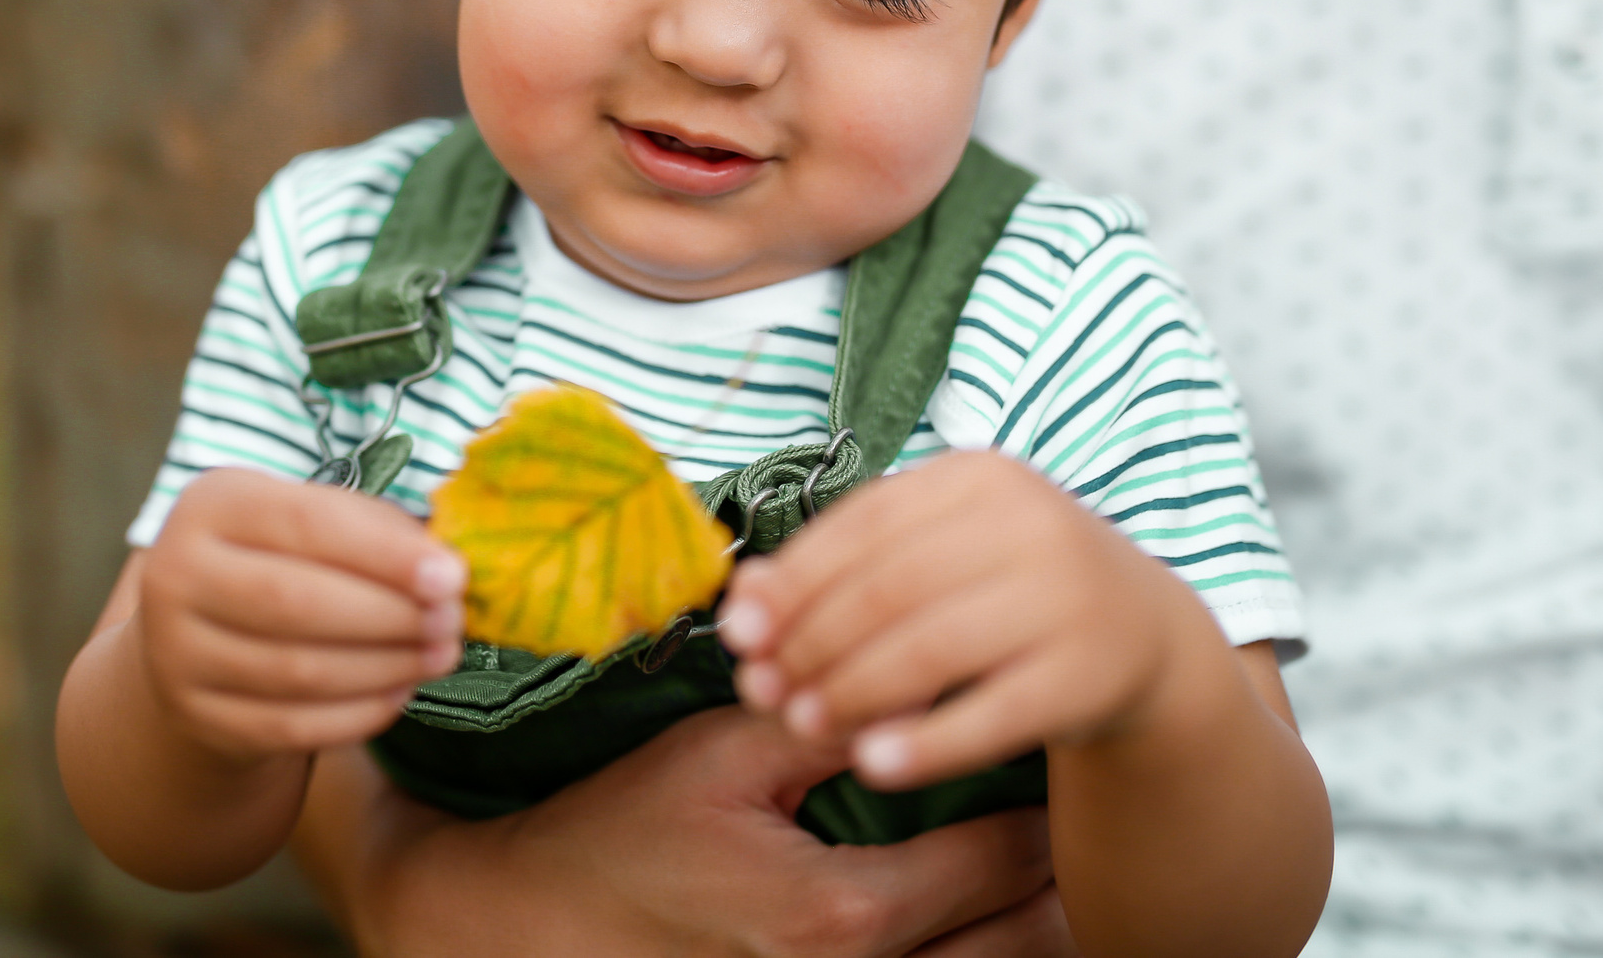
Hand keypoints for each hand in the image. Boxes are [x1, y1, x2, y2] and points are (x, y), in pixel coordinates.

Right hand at [135, 467, 465, 761]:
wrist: (198, 633)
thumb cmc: (281, 559)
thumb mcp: (314, 521)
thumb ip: (376, 532)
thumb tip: (446, 568)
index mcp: (212, 505)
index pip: (308, 524)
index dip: (387, 554)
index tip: (452, 576)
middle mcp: (176, 575)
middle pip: (296, 601)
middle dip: (391, 615)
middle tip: (452, 622)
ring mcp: (175, 653)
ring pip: (296, 671)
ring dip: (385, 666)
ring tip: (439, 655)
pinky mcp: (195, 716)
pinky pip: (289, 726)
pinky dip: (357, 714)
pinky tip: (400, 692)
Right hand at [305, 707, 1067, 957]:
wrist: (529, 933)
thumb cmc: (622, 834)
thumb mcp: (722, 753)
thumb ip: (831, 717)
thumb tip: (926, 673)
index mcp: (843, 915)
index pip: (1004, 855)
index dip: (1045, 795)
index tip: (1059, 736)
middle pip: (1030, 938)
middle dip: (1060, 870)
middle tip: (1073, 799)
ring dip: (1033, 920)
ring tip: (1046, 857)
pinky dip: (976, 952)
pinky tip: (982, 908)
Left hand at [719, 450, 1209, 789]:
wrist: (1144, 638)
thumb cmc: (1008, 589)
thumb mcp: (939, 554)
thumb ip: (846, 566)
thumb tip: (742, 598)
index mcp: (980, 477)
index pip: (864, 523)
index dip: (794, 579)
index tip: (737, 631)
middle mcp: (1031, 523)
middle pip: (891, 587)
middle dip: (813, 643)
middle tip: (760, 690)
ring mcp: (1068, 597)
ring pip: (933, 649)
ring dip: (854, 691)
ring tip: (801, 724)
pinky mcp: (1091, 673)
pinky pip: (993, 714)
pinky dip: (927, 742)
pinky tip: (873, 766)